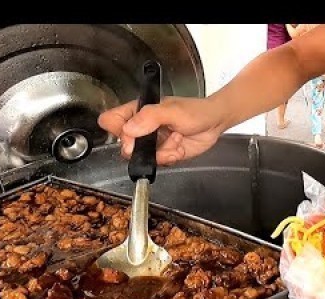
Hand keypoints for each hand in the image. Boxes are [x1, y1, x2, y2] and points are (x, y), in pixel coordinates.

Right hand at [98, 96, 226, 165]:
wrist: (214, 123)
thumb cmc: (195, 110)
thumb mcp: (172, 110)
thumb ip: (150, 117)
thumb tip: (128, 129)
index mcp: (137, 111)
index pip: (110, 121)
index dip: (117, 130)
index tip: (131, 133)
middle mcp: (141, 128)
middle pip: (124, 145)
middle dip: (142, 147)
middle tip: (157, 140)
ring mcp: (152, 143)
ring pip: (142, 158)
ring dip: (161, 153)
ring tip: (176, 140)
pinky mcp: (163, 154)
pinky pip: (158, 163)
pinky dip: (170, 158)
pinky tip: (179, 147)